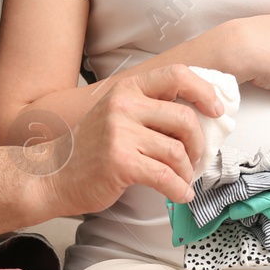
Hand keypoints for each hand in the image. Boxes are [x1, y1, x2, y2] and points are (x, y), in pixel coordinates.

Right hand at [40, 65, 222, 215]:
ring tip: (182, 179)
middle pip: (184, 118)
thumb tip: (198, 117)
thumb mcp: (117, 114)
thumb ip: (150, 110)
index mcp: (128, 89)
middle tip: (195, 158)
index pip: (176, 75)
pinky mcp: (121, 162)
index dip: (204, 90)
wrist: (53, 174)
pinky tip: (180, 194)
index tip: (216, 110)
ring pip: (177, 151)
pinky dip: (180, 189)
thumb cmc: (91, 148)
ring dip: (187, 171)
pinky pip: (166, 177)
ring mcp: (121, 134)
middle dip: (197, 143)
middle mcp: (124, 105)